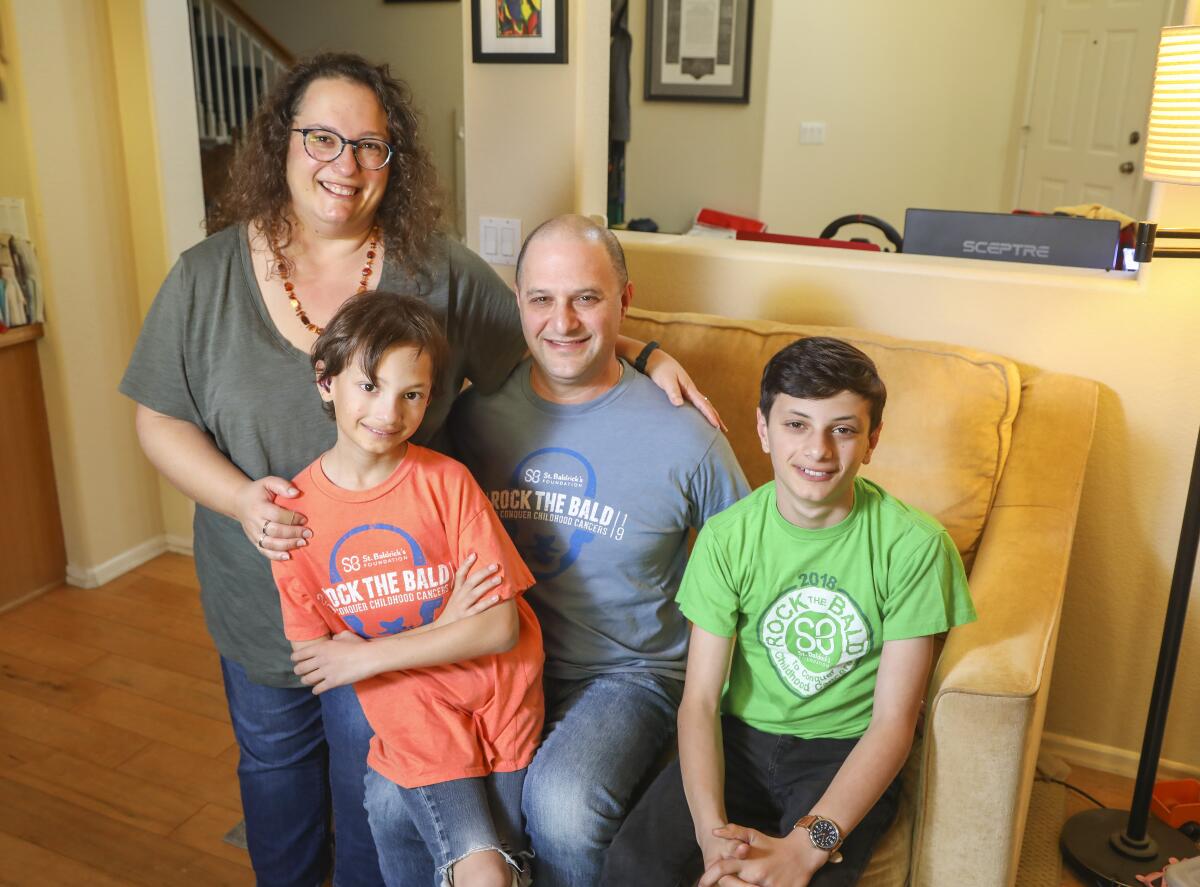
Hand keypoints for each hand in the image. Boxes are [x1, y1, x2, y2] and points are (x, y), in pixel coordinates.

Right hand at [234, 476, 309, 560]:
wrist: (239, 501)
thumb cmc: (258, 492)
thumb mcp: (268, 482)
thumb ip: (282, 485)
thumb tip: (296, 493)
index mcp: (259, 507)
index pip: (277, 515)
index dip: (293, 518)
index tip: (305, 519)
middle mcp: (254, 522)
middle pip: (275, 531)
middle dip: (293, 533)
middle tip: (308, 533)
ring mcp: (253, 533)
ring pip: (270, 544)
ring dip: (287, 545)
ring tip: (302, 543)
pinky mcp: (254, 540)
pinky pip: (264, 551)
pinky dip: (276, 556)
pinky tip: (288, 556)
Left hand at [291, 631, 372, 692]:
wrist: (370, 657)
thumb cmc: (359, 645)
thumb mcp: (346, 635)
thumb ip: (336, 637)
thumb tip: (333, 639)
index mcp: (322, 647)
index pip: (299, 654)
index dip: (295, 659)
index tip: (296, 661)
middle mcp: (320, 659)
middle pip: (300, 669)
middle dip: (299, 671)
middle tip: (302, 672)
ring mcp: (326, 672)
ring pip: (307, 680)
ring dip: (307, 681)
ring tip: (309, 681)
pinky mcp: (333, 682)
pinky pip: (318, 689)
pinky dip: (316, 690)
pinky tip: (318, 689)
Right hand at [437, 553, 503, 625]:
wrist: (442, 630)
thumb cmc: (454, 612)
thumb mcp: (455, 598)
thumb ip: (464, 588)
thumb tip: (478, 577)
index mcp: (456, 591)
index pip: (459, 574)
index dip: (466, 564)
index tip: (474, 554)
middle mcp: (459, 597)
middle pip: (471, 581)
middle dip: (483, 572)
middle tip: (495, 565)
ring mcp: (463, 607)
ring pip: (475, 593)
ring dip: (488, 585)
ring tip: (499, 578)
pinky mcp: (467, 617)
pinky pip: (478, 608)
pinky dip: (488, 602)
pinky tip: (498, 597)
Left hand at [644, 348, 725, 430]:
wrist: (655, 360)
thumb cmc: (660, 369)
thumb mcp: (666, 380)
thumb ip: (672, 392)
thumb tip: (679, 404)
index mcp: (689, 388)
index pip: (703, 404)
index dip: (710, 415)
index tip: (716, 426)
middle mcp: (691, 390)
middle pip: (707, 405)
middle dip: (716, 417)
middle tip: (724, 430)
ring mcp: (687, 391)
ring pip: (703, 405)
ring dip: (710, 414)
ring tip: (716, 425)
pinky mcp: (682, 392)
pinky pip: (695, 404)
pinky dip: (701, 411)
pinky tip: (701, 416)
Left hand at [698, 824, 826, 886]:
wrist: (802, 853)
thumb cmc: (773, 845)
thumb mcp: (753, 835)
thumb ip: (733, 832)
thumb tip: (714, 831)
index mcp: (747, 861)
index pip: (722, 868)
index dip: (709, 876)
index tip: (702, 883)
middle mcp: (756, 875)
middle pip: (730, 885)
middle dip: (727, 885)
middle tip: (724, 882)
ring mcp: (767, 886)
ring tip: (745, 881)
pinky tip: (754, 885)